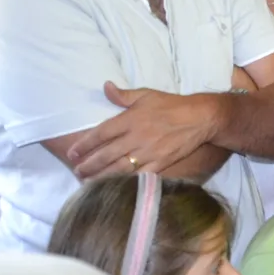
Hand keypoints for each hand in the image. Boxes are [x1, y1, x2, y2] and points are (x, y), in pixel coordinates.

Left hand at [66, 84, 221, 176]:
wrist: (201, 118)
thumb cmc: (173, 105)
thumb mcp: (147, 95)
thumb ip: (124, 95)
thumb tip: (105, 87)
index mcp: (131, 120)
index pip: (101, 133)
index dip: (84, 144)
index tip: (72, 152)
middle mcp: (137, 138)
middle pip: (106, 154)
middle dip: (89, 164)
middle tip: (76, 171)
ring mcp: (149, 152)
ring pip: (119, 168)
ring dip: (101, 176)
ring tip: (87, 182)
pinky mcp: (161, 163)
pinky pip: (139, 176)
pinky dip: (125, 182)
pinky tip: (114, 188)